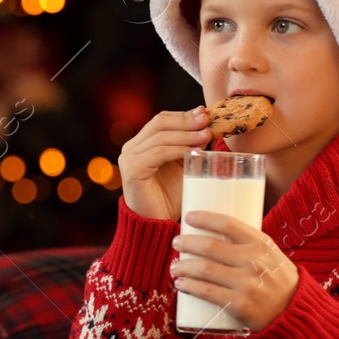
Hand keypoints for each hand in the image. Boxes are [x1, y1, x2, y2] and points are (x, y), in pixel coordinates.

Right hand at [117, 106, 214, 220]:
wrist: (156, 225)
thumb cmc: (170, 198)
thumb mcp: (184, 167)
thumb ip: (191, 147)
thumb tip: (209, 128)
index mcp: (141, 144)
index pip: (162, 120)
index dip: (184, 115)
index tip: (205, 113)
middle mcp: (131, 148)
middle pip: (160, 122)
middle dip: (186, 120)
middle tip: (207, 120)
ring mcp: (129, 158)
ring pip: (161, 136)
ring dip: (186, 134)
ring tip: (206, 135)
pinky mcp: (132, 170)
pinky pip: (158, 153)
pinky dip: (178, 149)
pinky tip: (194, 150)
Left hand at [170, 211, 297, 330]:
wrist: (295, 311)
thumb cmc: (278, 279)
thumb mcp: (271, 254)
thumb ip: (248, 243)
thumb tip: (216, 231)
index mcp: (261, 243)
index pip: (228, 223)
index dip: (204, 218)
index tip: (189, 217)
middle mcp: (253, 261)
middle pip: (210, 246)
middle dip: (187, 243)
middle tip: (177, 243)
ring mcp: (246, 283)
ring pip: (204, 269)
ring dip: (183, 266)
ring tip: (175, 267)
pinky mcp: (239, 304)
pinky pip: (206, 292)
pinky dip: (189, 286)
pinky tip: (180, 283)